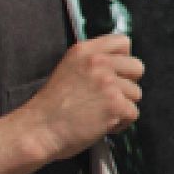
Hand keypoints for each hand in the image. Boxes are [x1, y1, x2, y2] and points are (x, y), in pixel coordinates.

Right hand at [16, 34, 142, 163]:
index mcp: (84, 51)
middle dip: (127, 84)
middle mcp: (98, 63)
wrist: (37, 131)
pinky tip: (100, 124)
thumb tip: (120, 65)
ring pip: (135, 93)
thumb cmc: (50, 108)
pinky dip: (120, 124)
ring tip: (98, 113)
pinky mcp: (115, 105)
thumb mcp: (68, 70)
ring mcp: (108, 83)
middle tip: (107, 97)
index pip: (122, 42)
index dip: (122, 60)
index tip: (112, 74)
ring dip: (121, 106)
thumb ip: (93, 63)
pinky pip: (133, 113)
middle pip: (137, 67)